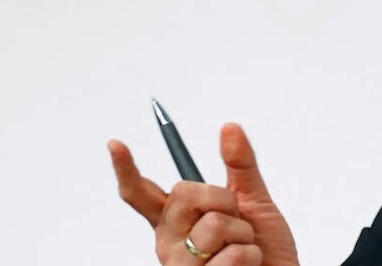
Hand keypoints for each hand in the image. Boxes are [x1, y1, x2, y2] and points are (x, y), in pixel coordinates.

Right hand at [108, 123, 299, 265]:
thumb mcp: (255, 201)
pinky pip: (231, 256)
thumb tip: (230, 127)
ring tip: (243, 249)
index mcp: (177, 221)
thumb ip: (240, 165)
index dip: (126, 169)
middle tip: (237, 219)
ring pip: (213, 225)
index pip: (141, 194)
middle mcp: (170, 243)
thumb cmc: (266, 249)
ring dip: (243, 234)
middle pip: (183, 195)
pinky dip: (250, 257)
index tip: (116, 143)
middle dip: (223, 198)